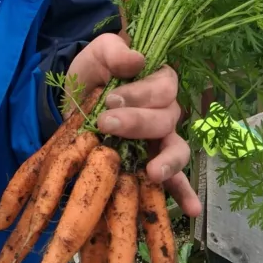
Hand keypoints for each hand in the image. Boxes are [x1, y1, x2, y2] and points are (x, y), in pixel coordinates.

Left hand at [66, 32, 200, 217]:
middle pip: (165, 120)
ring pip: (177, 150)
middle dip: (137, 123)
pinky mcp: (149, 163)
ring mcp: (160, 141)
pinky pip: (174, 181)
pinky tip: (191, 210)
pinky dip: (184, 194)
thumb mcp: (98, 52)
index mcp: (159, 81)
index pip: (163, 88)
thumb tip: (137, 60)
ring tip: (153, 172)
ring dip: (168, 162)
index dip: (141, 94)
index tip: (111, 98)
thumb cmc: (93, 72)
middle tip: (107, 124)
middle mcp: (166, 112)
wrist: (71, 100)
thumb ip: (115, 51)